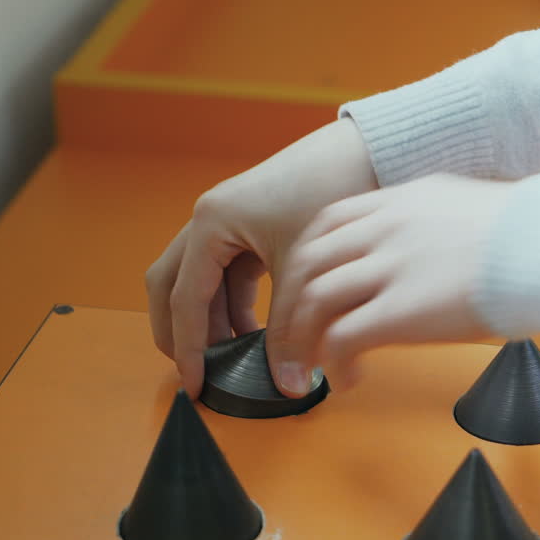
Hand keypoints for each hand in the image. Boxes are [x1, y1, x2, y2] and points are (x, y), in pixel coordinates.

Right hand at [145, 118, 377, 396]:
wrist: (370, 152)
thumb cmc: (334, 189)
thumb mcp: (304, 269)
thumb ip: (289, 328)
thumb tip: (287, 382)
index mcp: (212, 222)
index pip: (184, 299)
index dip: (186, 348)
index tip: (194, 386)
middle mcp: (211, 219)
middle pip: (169, 287)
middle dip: (178, 333)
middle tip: (197, 375)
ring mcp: (229, 223)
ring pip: (198, 283)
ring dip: (208, 323)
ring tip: (232, 362)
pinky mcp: (251, 229)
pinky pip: (226, 277)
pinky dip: (232, 308)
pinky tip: (255, 335)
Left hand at [265, 174, 512, 394]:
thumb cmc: (532, 237)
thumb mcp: (472, 209)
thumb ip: (439, 225)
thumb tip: (441, 249)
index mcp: (401, 201)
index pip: (327, 223)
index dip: (306, 260)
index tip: (304, 288)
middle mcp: (385, 229)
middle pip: (307, 263)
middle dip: (288, 306)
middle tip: (289, 339)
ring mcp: (390, 268)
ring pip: (312, 301)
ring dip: (300, 341)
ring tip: (306, 369)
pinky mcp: (400, 311)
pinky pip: (342, 338)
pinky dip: (334, 362)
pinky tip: (347, 379)